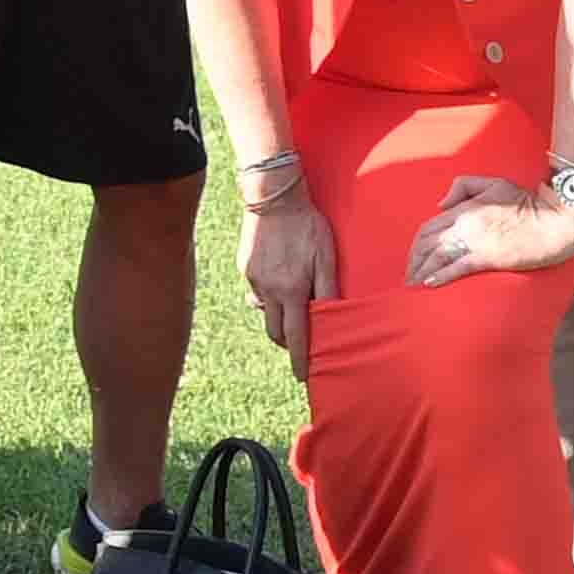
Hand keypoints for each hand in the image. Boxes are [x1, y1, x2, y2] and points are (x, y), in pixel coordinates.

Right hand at [235, 192, 333, 355]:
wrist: (273, 197)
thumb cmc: (307, 225)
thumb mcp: (326, 256)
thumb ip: (327, 289)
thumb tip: (329, 317)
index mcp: (291, 291)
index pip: (296, 336)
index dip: (300, 359)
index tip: (302, 376)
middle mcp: (269, 290)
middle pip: (276, 332)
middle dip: (288, 342)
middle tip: (301, 342)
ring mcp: (253, 279)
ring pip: (265, 312)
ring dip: (278, 319)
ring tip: (292, 309)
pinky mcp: (244, 268)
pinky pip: (257, 292)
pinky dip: (269, 296)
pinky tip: (280, 281)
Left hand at [403, 174, 573, 288]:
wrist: (553, 219)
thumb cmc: (526, 201)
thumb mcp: (493, 183)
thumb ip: (463, 187)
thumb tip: (441, 204)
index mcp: (464, 208)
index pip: (429, 228)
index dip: (417, 245)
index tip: (413, 257)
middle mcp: (464, 224)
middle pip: (428, 244)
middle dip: (414, 261)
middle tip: (409, 276)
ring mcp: (475, 242)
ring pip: (438, 256)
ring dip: (422, 271)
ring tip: (414, 285)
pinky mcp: (488, 257)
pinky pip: (457, 267)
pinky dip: (440, 276)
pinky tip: (429, 284)